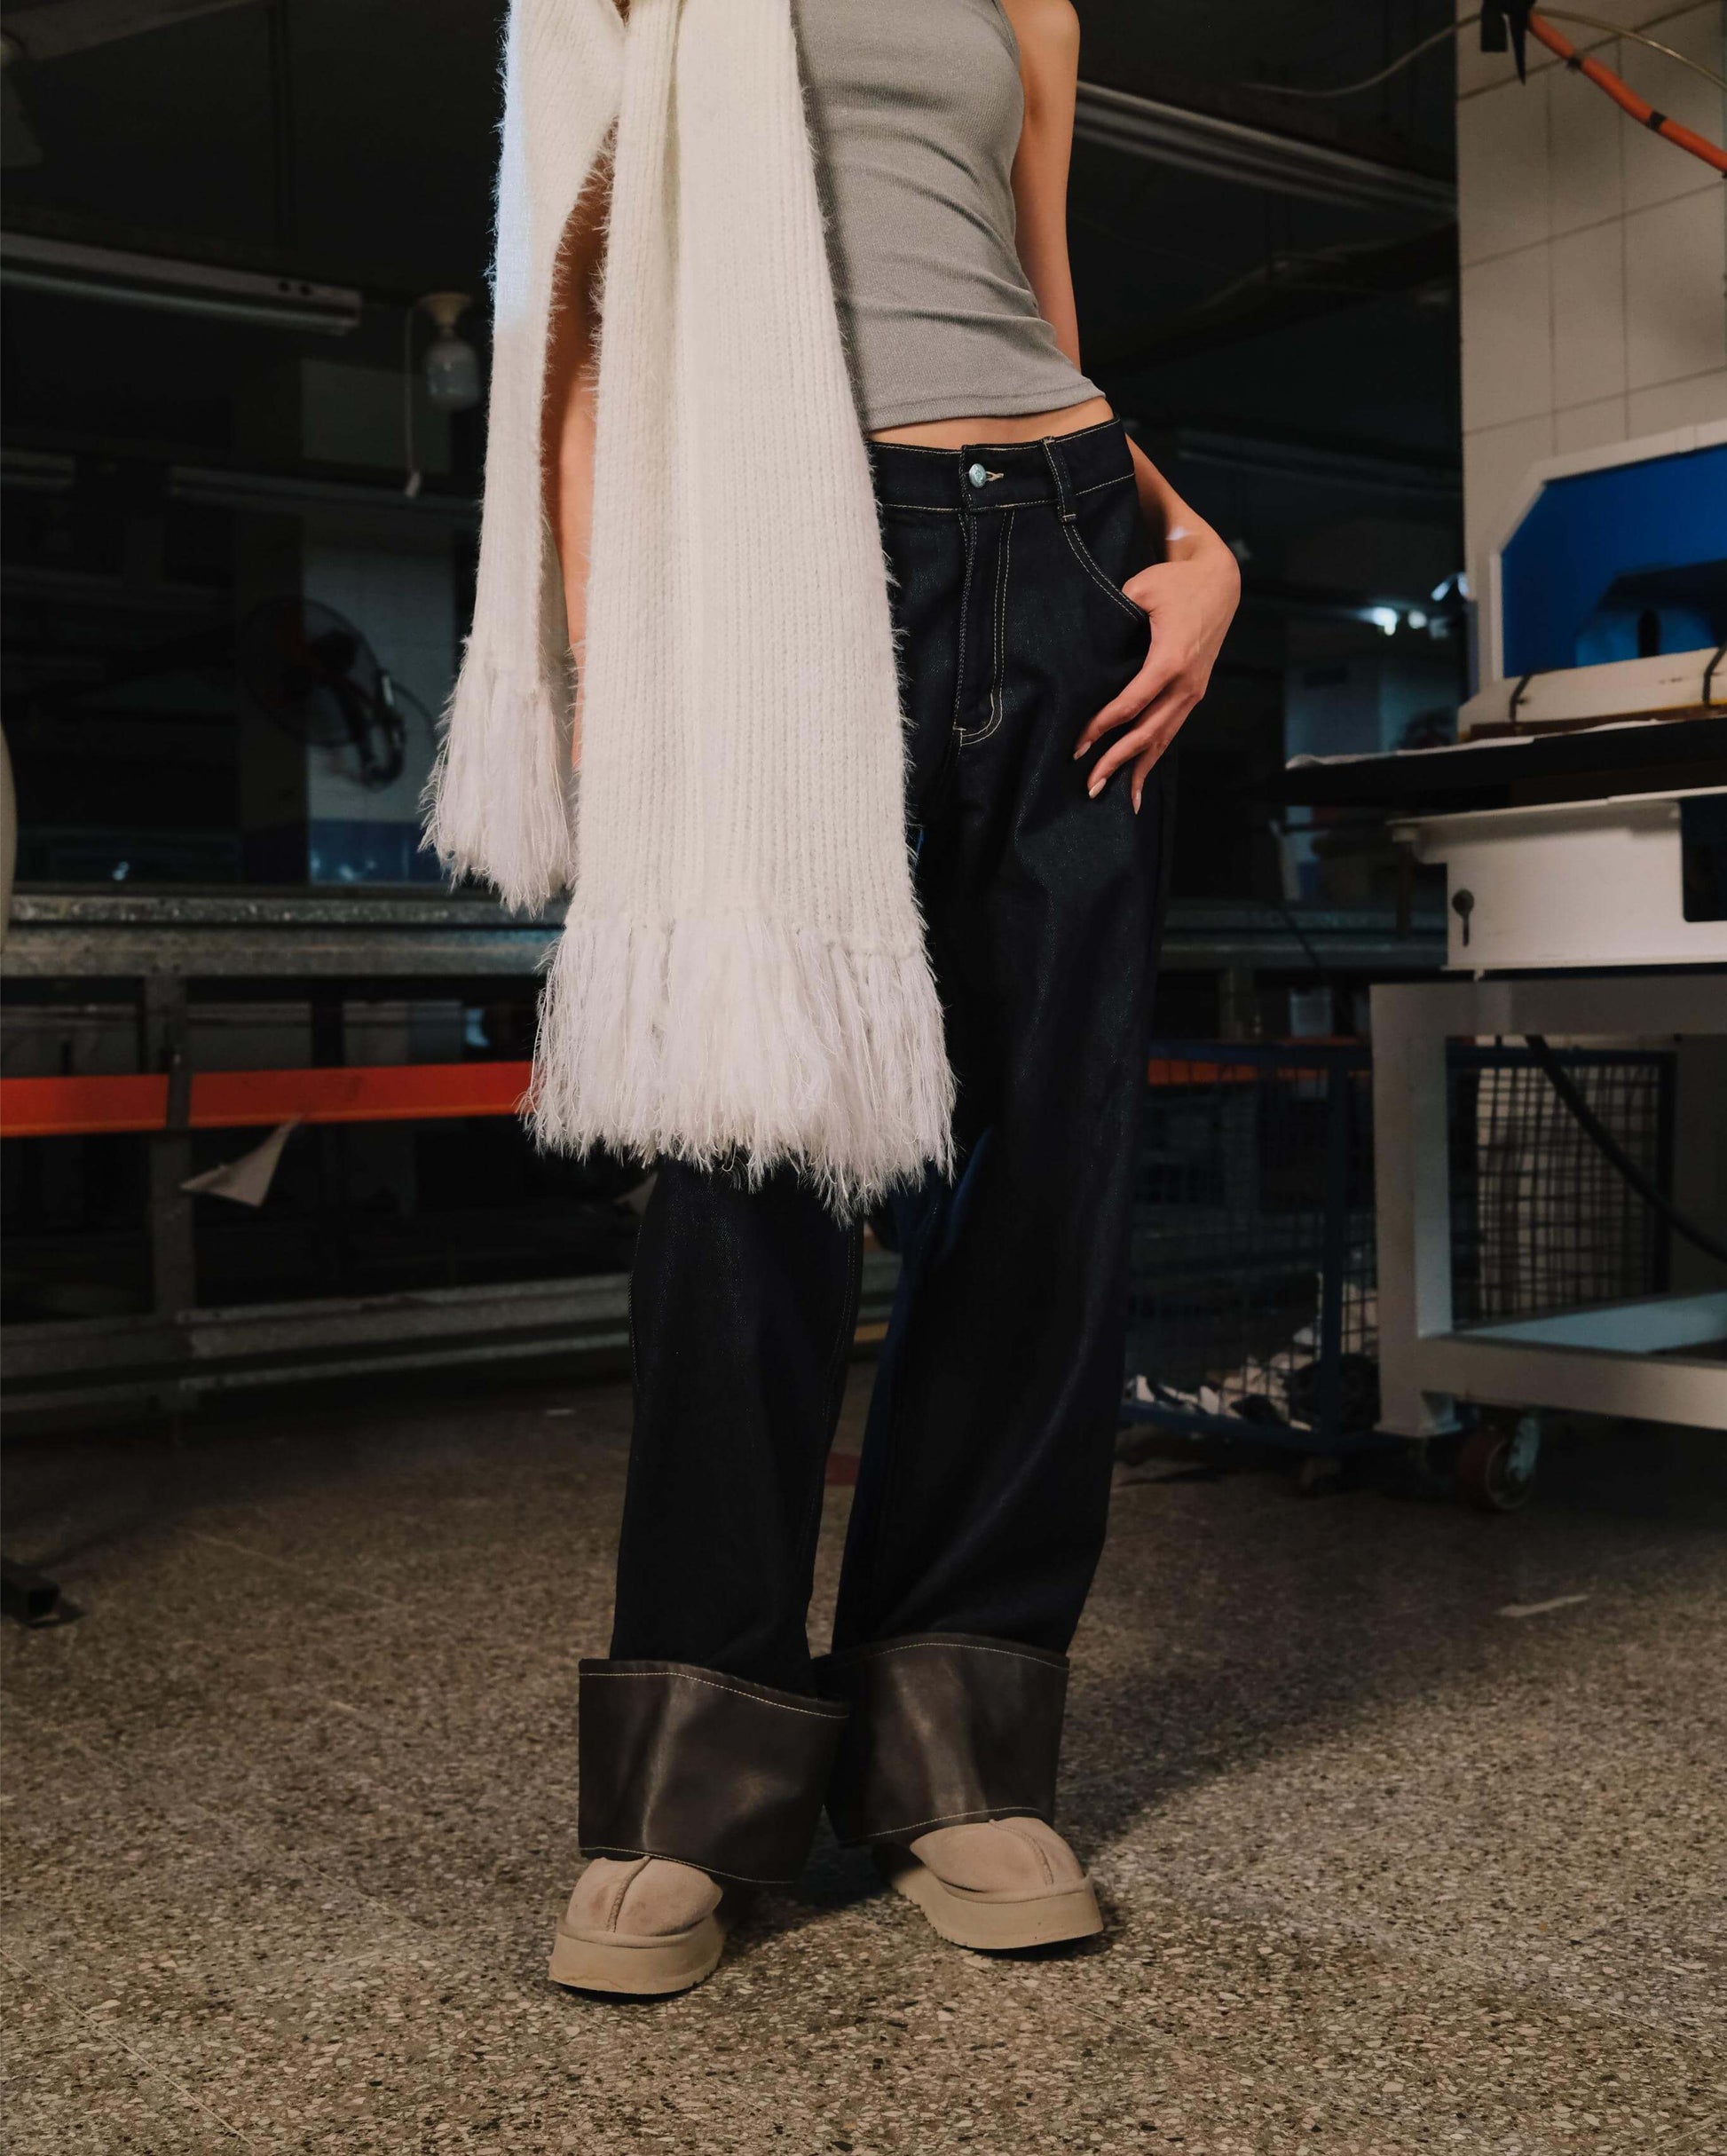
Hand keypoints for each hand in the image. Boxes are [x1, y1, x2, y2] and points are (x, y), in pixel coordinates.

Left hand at [1072, 536, 1239, 811]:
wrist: (1220, 581)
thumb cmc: (1176, 582)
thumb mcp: (1141, 590)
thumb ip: (1113, 615)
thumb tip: (1079, 644)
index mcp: (1170, 660)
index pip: (1130, 704)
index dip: (1102, 727)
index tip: (1078, 745)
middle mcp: (1185, 684)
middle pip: (1146, 733)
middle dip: (1117, 761)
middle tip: (1090, 785)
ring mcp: (1192, 692)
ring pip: (1162, 739)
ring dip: (1137, 769)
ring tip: (1113, 796)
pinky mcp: (1193, 694)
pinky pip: (1171, 731)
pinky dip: (1153, 757)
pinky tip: (1139, 781)